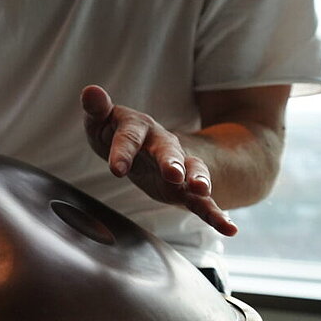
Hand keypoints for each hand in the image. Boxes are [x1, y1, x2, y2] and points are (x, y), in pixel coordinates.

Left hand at [80, 85, 236, 235]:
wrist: (142, 147)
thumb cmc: (115, 132)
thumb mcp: (102, 121)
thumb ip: (97, 109)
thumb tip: (90, 91)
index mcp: (139, 127)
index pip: (130, 137)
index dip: (123, 151)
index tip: (117, 170)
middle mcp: (163, 144)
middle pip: (169, 150)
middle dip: (170, 161)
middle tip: (172, 173)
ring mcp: (179, 165)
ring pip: (193, 171)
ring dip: (199, 179)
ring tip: (203, 190)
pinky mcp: (185, 188)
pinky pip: (202, 201)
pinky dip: (215, 214)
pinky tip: (229, 229)